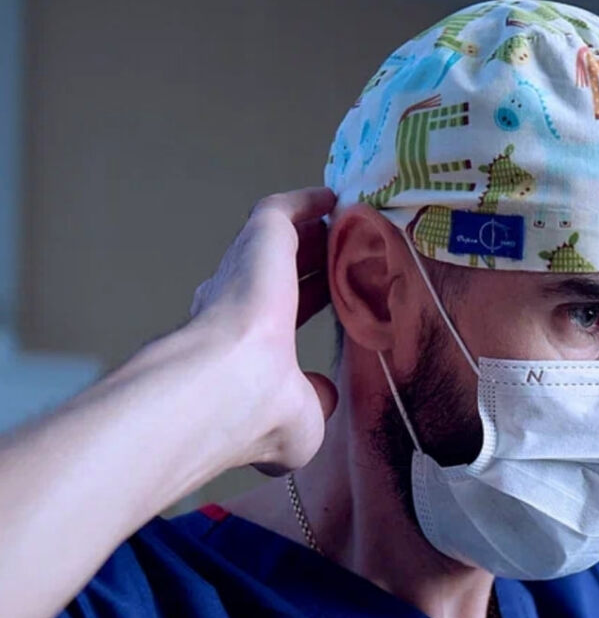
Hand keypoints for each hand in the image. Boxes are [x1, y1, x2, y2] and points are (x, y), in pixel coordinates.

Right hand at [187, 186, 339, 475]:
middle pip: (281, 275)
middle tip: (351, 254)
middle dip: (314, 264)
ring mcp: (245, 273)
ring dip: (314, 233)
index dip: (310, 304)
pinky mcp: (259, 242)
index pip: (281, 317)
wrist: (228, 389)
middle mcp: (236, 308)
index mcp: (243, 350)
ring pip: (282, 244)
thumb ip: (315, 401)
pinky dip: (307, 202)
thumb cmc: (259, 416)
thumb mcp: (303, 422)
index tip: (339, 299)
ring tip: (351, 223)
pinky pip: (282, 212)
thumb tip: (323, 392)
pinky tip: (334, 196)